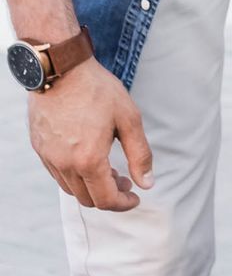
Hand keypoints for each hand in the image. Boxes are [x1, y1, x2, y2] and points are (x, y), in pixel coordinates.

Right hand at [28, 57, 153, 210]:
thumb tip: (147, 183)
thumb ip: (139, 154)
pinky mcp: (40, 150)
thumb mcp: (129, 118)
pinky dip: (76, 176)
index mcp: (89, 160)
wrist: (62, 71)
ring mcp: (49, 159)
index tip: (135, 197)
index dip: (123, 204)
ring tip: (110, 170)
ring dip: (92, 187)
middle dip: (110, 195)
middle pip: (87, 199)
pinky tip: (88, 159)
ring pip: (71, 189)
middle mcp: (65, 165)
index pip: (106, 199)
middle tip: (125, 181)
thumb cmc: (98, 91)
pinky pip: (58, 175)